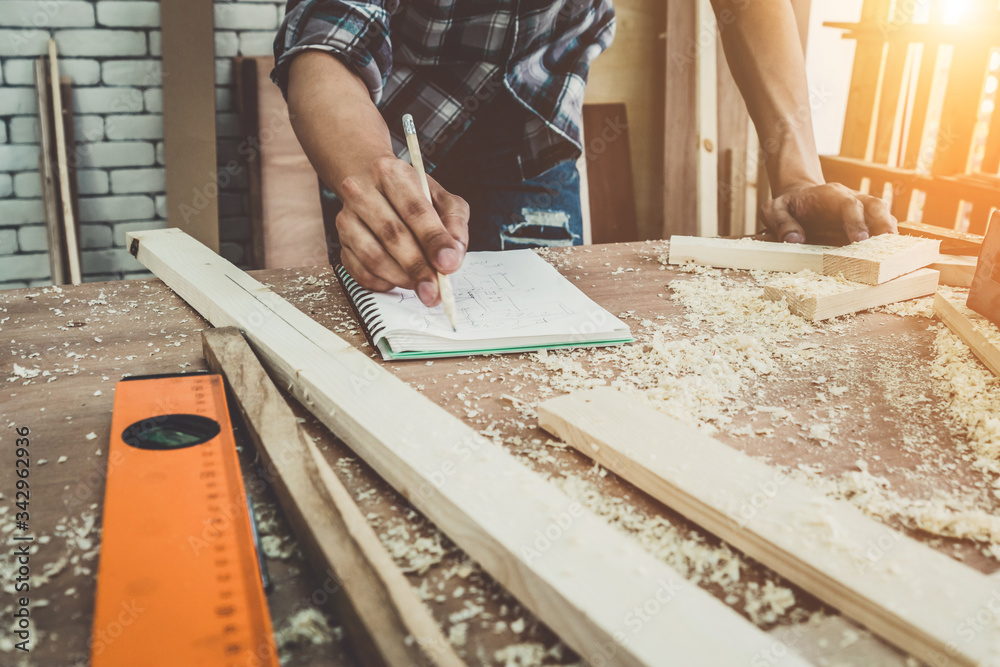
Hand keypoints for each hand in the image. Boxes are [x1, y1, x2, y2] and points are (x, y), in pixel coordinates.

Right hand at [336, 156, 468, 304]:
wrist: (371, 185)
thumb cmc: (411, 194)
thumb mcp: (442, 198)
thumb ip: (454, 224)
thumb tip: (452, 257)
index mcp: (391, 174)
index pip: (414, 210)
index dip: (433, 240)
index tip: (448, 264)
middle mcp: (362, 192)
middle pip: (392, 235)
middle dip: (417, 268)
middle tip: (435, 290)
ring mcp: (347, 218)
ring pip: (373, 257)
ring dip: (401, 278)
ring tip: (422, 286)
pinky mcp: (341, 242)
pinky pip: (360, 271)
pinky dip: (384, 283)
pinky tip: (400, 280)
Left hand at [761, 182, 896, 245]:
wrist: (799, 198)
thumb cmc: (788, 206)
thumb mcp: (775, 210)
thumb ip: (781, 223)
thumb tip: (794, 240)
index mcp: (832, 195)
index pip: (850, 205)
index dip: (857, 221)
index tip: (859, 239)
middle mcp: (853, 200)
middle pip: (876, 207)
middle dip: (883, 225)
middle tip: (887, 247)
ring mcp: (862, 212)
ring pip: (884, 217)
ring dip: (889, 235)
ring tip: (894, 255)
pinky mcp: (865, 224)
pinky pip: (880, 230)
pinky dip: (887, 242)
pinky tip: (888, 258)